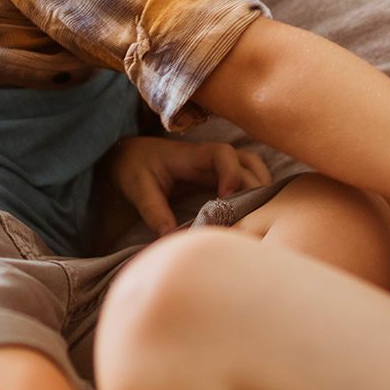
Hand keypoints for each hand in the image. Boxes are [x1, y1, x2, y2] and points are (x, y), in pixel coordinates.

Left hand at [106, 138, 269, 234]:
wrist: (129, 156)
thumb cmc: (133, 168)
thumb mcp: (138, 188)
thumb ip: (153, 210)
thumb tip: (170, 236)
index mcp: (191, 155)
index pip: (223, 154)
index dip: (231, 172)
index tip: (225, 196)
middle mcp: (209, 158)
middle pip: (248, 161)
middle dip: (256, 184)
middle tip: (251, 214)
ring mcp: (216, 166)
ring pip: (252, 167)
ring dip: (260, 186)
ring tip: (257, 214)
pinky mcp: (217, 176)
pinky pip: (245, 178)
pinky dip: (254, 191)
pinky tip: (250, 214)